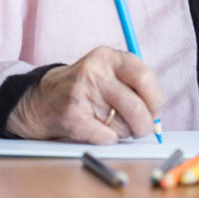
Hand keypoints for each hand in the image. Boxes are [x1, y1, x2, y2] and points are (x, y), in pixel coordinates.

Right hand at [6, 46, 163, 143]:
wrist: (40, 99)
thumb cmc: (84, 89)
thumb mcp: (107, 72)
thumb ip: (134, 85)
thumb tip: (158, 114)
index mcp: (109, 57)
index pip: (145, 77)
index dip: (156, 100)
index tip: (156, 110)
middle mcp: (95, 72)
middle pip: (137, 107)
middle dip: (145, 124)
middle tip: (142, 128)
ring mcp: (82, 93)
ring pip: (123, 126)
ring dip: (123, 132)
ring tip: (109, 123)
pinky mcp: (72, 116)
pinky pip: (107, 138)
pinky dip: (108, 140)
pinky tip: (97, 130)